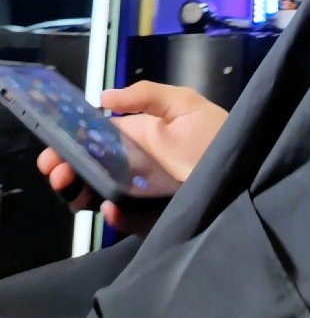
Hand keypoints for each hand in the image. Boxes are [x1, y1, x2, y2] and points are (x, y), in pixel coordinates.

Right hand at [37, 81, 227, 235]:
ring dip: (82, 193)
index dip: (71, 146)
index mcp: (137, 138)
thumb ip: (144, 96)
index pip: (95, 143)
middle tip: (56, 172)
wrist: (248, 165)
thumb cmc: (214, 132)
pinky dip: (119, 216)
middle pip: (92, 172)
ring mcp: (145, 195)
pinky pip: (132, 220)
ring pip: (103, 197)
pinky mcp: (158, 217)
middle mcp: (135, 168)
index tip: (53, 150)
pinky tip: (112, 207)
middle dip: (68, 171)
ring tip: (73, 186)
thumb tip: (102, 99)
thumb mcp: (182, 103)